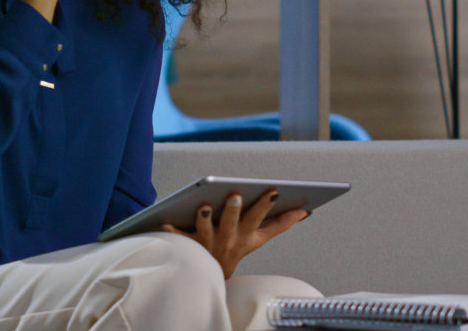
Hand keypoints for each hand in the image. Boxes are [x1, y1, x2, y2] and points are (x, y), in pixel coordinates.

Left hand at [160, 189, 308, 278]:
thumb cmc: (234, 249)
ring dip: (205, 218)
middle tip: (236, 196)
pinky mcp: (189, 245)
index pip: (260, 219)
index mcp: (247, 236)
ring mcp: (208, 243)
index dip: (268, 206)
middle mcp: (229, 239)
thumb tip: (304, 211)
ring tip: (204, 205)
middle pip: (233, 223)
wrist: (210, 276)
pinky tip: (163, 221)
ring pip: (206, 229)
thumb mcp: (259, 239)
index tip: (274, 191)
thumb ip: (280, 225)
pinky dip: (171, 231)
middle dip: (236, 210)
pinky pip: (178, 238)